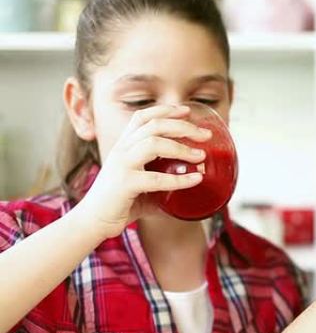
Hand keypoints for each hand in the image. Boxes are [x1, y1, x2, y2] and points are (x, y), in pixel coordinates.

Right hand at [75, 104, 211, 239]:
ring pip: (154, 143)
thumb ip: (163, 177)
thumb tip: (195, 179)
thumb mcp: (142, 182)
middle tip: (206, 134)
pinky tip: (196, 179)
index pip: (142, 117)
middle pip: (154, 125)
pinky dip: (180, 179)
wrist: (92, 222)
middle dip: (183, 126)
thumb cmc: (120, 203)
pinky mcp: (124, 184)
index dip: (165, 110)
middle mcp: (121, 150)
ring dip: (182, 147)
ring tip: (202, 156)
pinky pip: (157, 178)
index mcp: (124, 145)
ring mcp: (121, 165)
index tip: (187, 110)